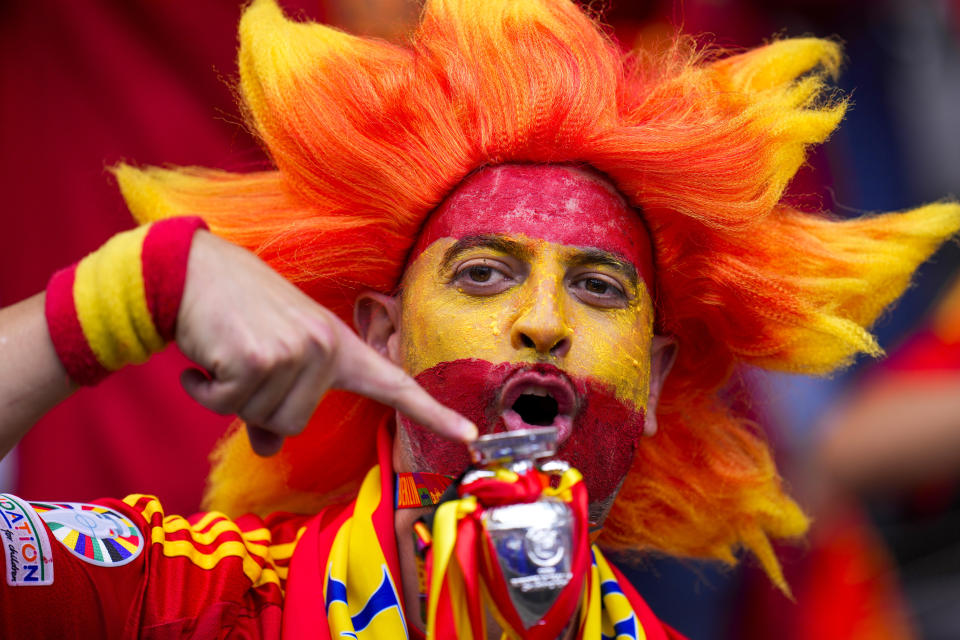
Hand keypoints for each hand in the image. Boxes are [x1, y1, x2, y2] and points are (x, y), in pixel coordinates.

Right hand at [175, 231, 476, 454]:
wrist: (195, 269)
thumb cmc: (238, 314)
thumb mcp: (272, 357)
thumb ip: (280, 403)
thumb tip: (269, 446)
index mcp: (340, 347)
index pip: (395, 384)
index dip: (433, 412)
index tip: (471, 433)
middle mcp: (327, 348)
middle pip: (293, 424)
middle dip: (258, 407)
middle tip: (241, 363)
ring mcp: (296, 352)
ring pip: (263, 419)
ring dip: (230, 395)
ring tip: (226, 353)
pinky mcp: (258, 359)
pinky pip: (228, 405)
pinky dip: (205, 390)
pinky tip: (205, 357)